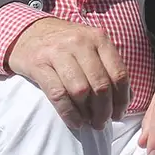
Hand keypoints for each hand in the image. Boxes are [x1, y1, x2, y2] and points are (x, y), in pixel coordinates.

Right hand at [7, 17, 129, 130]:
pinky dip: (69, 113)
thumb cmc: (65, 45)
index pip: (119, 74)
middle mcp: (79, 42)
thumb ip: (108, 67)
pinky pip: (58, 95)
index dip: (122, 99)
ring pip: (80, 91)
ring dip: (87, 113)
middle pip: (100, 85)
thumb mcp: (90, 47)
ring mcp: (57, 52)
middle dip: (104, 110)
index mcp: (98, 38)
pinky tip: (74, 121)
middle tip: (101, 122)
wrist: (28, 32)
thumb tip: (126, 99)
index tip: (118, 114)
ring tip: (88, 122)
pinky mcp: (39, 64)